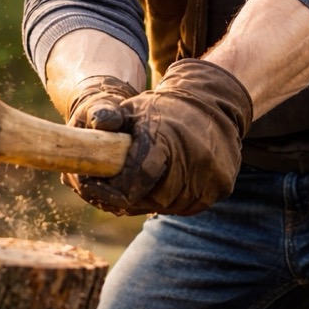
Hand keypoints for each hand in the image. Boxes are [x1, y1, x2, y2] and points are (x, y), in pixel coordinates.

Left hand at [66, 59, 252, 216]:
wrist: (211, 103)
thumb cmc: (162, 110)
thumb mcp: (130, 109)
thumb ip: (106, 123)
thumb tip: (85, 136)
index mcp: (165, 138)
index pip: (134, 180)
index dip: (111, 190)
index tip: (97, 186)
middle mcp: (193, 157)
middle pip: (151, 199)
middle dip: (132, 197)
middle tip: (121, 188)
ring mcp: (211, 174)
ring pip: (171, 206)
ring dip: (154, 201)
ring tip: (145, 183)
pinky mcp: (222, 185)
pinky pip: (190, 206)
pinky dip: (175, 201)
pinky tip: (168, 183)